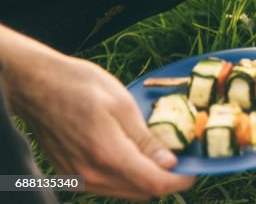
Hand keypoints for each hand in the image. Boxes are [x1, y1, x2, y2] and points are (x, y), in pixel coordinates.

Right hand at [1, 39, 194, 200]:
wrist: (37, 85)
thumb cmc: (80, 86)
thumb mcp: (123, 104)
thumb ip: (146, 139)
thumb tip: (169, 163)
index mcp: (108, 155)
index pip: (153, 184)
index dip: (180, 180)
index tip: (194, 169)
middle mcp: (91, 175)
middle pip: (141, 192)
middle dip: (165, 178)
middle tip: (179, 156)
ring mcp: (78, 179)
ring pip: (125, 191)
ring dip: (145, 178)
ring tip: (157, 152)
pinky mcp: (70, 176)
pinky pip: (107, 186)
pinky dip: (125, 176)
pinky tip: (131, 153)